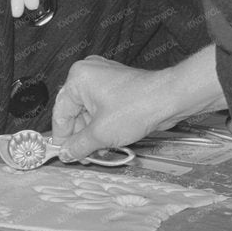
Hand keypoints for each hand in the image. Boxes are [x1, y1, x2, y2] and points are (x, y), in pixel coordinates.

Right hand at [48, 56, 173, 159]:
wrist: (170, 98)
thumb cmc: (137, 107)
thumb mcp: (101, 134)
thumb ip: (79, 145)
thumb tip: (66, 153)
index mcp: (78, 79)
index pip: (61, 113)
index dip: (62, 137)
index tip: (63, 154)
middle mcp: (88, 74)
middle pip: (75, 112)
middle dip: (80, 136)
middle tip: (83, 156)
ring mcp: (103, 78)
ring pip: (89, 111)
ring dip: (92, 133)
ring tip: (98, 151)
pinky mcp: (116, 85)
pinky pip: (102, 107)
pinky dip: (103, 124)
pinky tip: (107, 140)